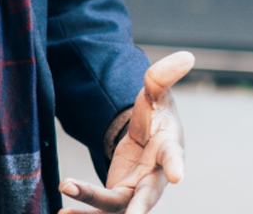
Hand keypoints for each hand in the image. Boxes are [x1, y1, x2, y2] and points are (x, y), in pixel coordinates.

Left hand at [59, 51, 194, 213]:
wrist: (147, 138)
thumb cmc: (156, 116)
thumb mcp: (156, 93)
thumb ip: (163, 76)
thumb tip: (187, 55)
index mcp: (169, 149)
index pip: (174, 156)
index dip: (177, 165)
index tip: (178, 176)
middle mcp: (155, 177)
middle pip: (147, 195)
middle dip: (138, 207)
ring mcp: (137, 191)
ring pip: (118, 208)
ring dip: (92, 207)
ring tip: (65, 205)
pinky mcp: (118, 197)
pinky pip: (102, 211)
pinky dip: (84, 213)